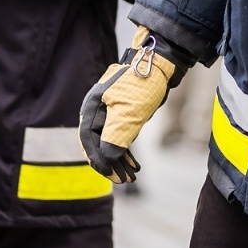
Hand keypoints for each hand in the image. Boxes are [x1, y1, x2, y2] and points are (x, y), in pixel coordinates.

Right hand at [79, 32, 183, 182]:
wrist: (160, 66)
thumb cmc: (142, 86)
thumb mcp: (129, 114)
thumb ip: (115, 137)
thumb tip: (107, 160)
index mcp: (92, 107)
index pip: (88, 138)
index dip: (97, 159)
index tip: (109, 175)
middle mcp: (97, 110)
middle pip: (98, 142)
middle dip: (110, 163)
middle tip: (124, 182)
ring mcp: (109, 112)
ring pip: (110, 142)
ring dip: (120, 161)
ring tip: (133, 178)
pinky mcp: (122, 115)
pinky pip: (119, 137)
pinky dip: (126, 152)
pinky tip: (135, 166)